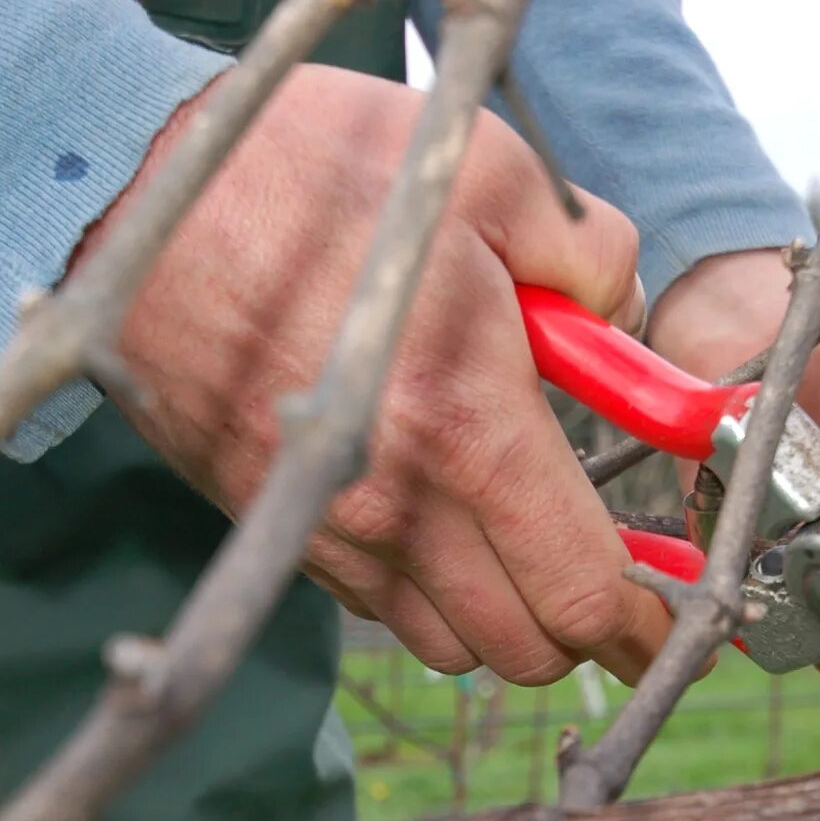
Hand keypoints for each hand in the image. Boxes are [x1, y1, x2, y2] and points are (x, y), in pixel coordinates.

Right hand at [81, 64, 668, 684]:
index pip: (582, 592)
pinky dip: (424, 591)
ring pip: (444, 642)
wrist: (137, 199)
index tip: (682, 623)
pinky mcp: (274, 521)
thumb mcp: (492, 172)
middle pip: (520, 647)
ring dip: (501, 615)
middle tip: (615, 576)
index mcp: (469, 428)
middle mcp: (396, 506)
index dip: (650, 627)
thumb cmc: (312, 175)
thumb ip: (592, 255)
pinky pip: (372, 603)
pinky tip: (436, 513)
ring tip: (522, 541)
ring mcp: (326, 526)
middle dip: (586, 630)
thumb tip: (624, 315)